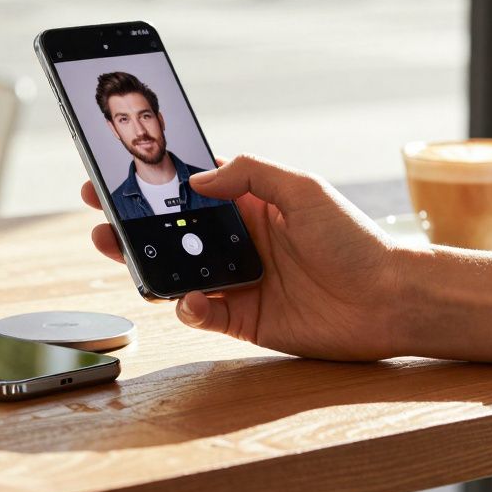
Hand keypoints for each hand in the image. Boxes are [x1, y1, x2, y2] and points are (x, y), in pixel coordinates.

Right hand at [82, 154, 403, 360]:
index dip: (157, 182)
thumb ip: (249, 174)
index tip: (119, 172)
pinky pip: (203, 313)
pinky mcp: (245, 320)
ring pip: (179, 273)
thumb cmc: (356, 239)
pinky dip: (189, 307)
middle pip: (174, 232)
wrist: (390, 300)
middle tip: (100, 216)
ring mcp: (240, 281)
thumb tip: (196, 178)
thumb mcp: (303, 189)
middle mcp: (240, 242)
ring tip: (121, 253)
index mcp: (252, 205)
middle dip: (134, 224)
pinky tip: (191, 300)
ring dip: (148, 265)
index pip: (193, 189)